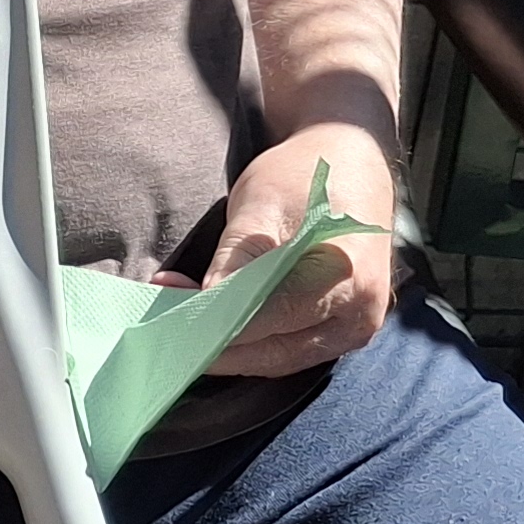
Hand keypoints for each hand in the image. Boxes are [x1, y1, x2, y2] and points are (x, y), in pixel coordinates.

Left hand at [160, 121, 399, 376]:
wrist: (349, 165)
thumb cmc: (302, 177)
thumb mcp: (262, 204)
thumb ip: (238, 255)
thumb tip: (206, 301)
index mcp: (349, 277)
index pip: (274, 315)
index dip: (219, 324)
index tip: (170, 324)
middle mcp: (361, 314)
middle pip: (277, 350)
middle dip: (216, 345)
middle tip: (162, 332)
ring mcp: (356, 329)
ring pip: (280, 358)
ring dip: (228, 349)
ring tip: (177, 328)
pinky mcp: (342, 332)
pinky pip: (289, 350)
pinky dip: (249, 344)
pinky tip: (210, 329)